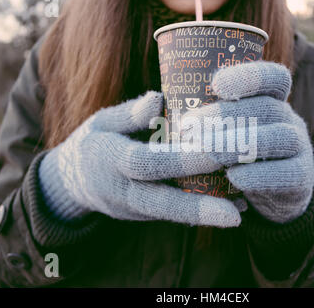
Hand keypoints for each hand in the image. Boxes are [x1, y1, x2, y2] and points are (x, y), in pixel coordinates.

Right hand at [38, 91, 241, 226]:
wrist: (73, 182)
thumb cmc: (93, 144)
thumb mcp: (102, 121)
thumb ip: (130, 114)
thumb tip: (158, 98)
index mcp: (111, 160)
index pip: (148, 162)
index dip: (181, 161)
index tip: (216, 156)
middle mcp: (122, 190)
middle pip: (160, 202)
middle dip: (198, 207)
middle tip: (234, 212)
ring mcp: (133, 207)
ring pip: (170, 214)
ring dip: (205, 215)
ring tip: (240, 212)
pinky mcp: (144, 214)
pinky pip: (173, 215)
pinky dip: (201, 213)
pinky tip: (233, 209)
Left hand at [182, 61, 313, 222]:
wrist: (274, 195)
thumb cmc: (238, 156)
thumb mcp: (226, 133)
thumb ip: (206, 120)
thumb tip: (157, 109)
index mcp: (272, 101)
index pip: (272, 78)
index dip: (247, 77)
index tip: (216, 84)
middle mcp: (289, 119)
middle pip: (268, 108)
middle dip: (227, 116)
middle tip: (190, 128)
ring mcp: (300, 148)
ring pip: (280, 138)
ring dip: (240, 143)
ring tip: (206, 151)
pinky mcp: (302, 177)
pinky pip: (288, 173)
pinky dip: (258, 175)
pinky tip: (233, 177)